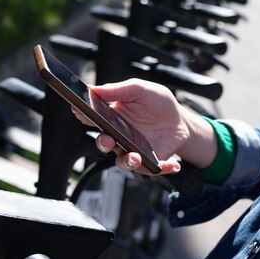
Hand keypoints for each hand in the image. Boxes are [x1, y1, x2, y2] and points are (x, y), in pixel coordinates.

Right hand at [73, 79, 216, 174]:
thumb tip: (94, 89)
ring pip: (123, 161)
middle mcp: (118, 137)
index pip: (92, 119)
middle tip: (107, 139)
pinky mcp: (148, 162)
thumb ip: (118, 90)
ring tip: (135, 157)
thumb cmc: (157, 103)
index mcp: (112, 118)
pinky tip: (172, 165)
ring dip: (127, 161)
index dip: (84, 116)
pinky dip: (161, 169)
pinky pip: (150, 169)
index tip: (80, 112)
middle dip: (103, 143)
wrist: (180, 120)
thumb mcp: (140, 90)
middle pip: (104, 143)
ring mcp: (132, 151)